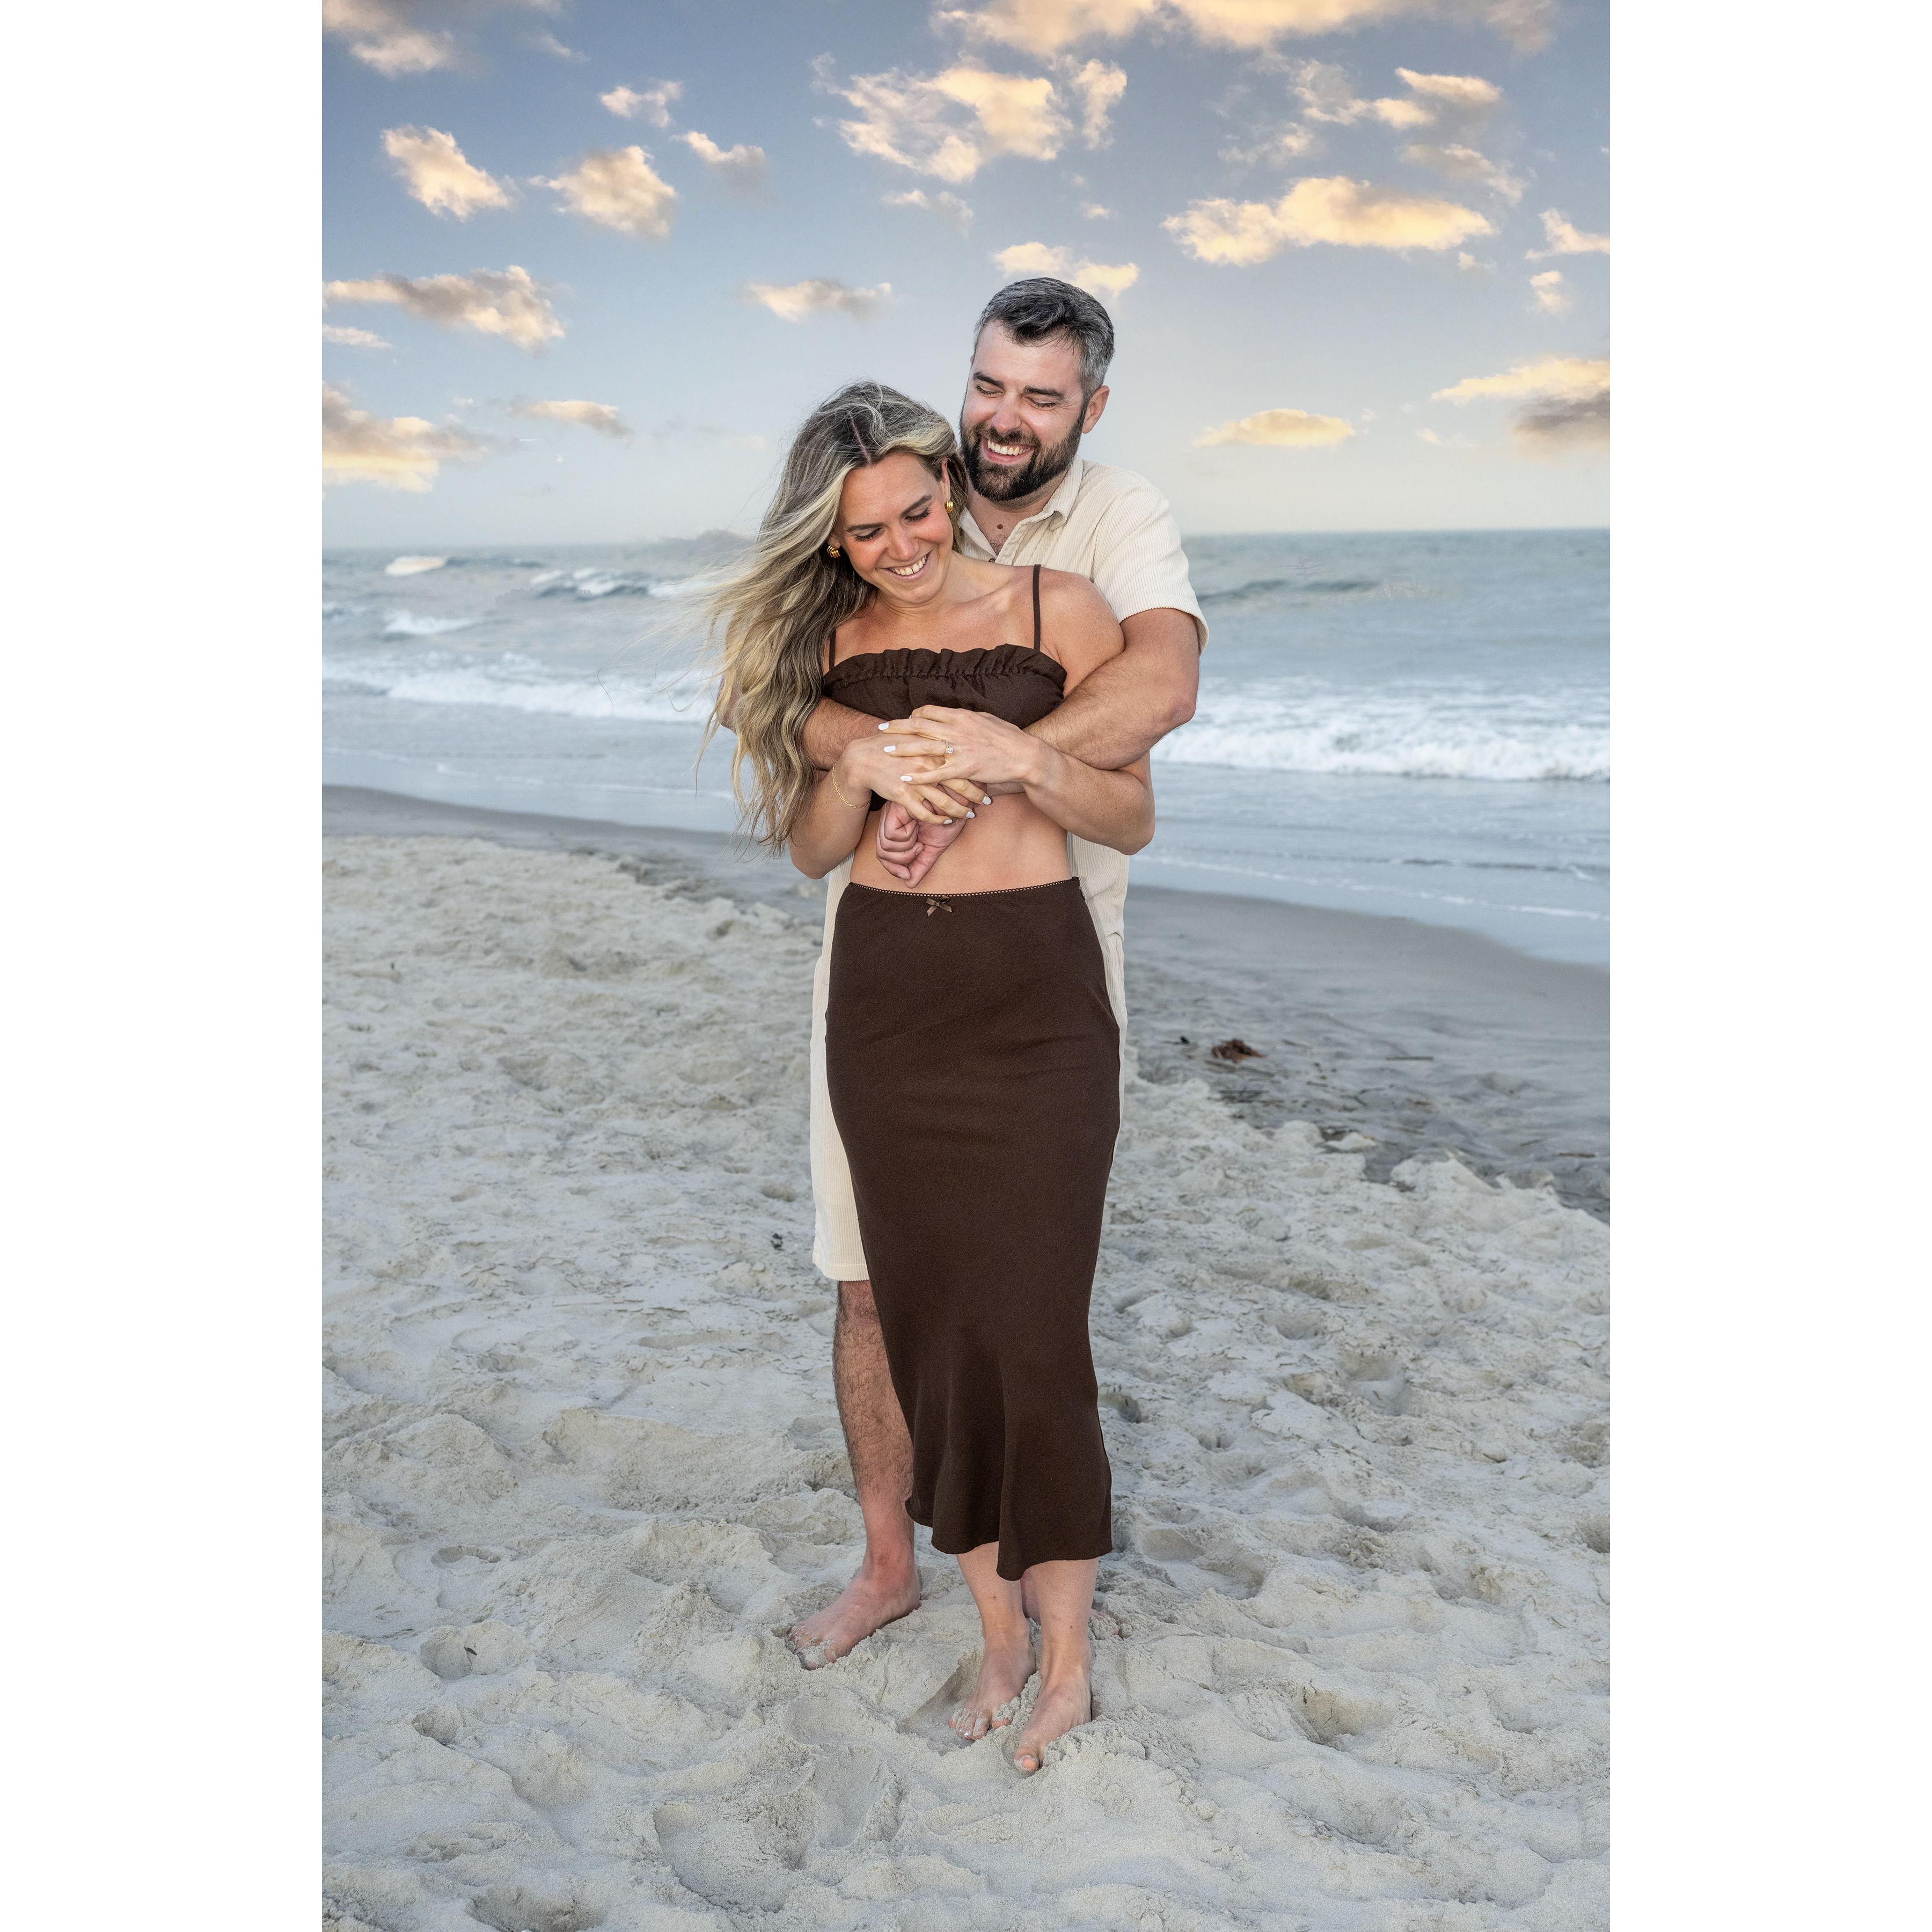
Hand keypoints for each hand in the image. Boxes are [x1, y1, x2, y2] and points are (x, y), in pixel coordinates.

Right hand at [835, 735, 973, 827]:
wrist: (864, 759)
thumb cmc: (892, 745)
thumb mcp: (917, 735)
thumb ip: (938, 737)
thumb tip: (957, 739)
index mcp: (933, 747)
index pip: (963, 761)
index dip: (979, 773)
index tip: (991, 779)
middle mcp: (926, 763)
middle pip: (959, 783)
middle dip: (976, 795)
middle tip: (986, 802)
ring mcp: (915, 781)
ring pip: (944, 802)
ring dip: (959, 812)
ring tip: (969, 816)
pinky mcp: (903, 795)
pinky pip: (925, 813)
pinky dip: (938, 819)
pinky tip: (945, 821)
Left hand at [873, 706, 1044, 795]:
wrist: (1025, 756)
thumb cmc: (1008, 738)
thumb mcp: (986, 720)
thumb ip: (967, 718)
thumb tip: (954, 715)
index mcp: (962, 715)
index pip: (929, 711)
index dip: (914, 715)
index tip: (905, 720)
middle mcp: (957, 730)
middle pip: (920, 725)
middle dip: (898, 727)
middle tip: (881, 728)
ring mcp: (960, 749)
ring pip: (924, 748)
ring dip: (902, 749)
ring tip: (886, 751)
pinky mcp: (964, 769)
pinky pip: (936, 774)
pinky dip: (919, 777)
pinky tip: (905, 779)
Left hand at [874, 801, 966, 884]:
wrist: (961, 799)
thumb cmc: (950, 819)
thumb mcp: (934, 847)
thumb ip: (921, 864)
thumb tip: (909, 884)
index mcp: (898, 827)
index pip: (884, 854)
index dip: (893, 869)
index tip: (907, 875)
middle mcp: (891, 819)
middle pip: (881, 852)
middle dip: (899, 863)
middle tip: (918, 853)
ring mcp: (892, 813)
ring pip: (885, 846)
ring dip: (906, 850)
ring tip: (920, 841)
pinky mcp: (895, 808)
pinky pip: (891, 835)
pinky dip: (907, 838)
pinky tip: (919, 829)